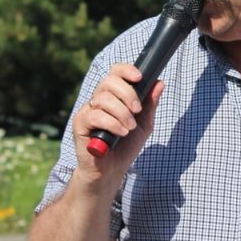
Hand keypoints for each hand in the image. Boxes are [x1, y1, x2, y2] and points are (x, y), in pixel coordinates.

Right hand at [72, 63, 164, 182]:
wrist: (112, 170)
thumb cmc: (126, 146)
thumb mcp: (144, 124)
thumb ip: (150, 104)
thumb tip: (160, 83)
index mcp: (113, 96)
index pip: (115, 72)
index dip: (126, 70)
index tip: (139, 77)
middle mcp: (98, 100)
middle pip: (109, 81)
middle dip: (128, 94)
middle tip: (137, 110)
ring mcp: (87, 111)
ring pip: (103, 99)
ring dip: (122, 113)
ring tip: (129, 128)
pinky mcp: (80, 124)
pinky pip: (95, 115)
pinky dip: (112, 123)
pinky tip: (121, 133)